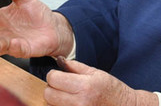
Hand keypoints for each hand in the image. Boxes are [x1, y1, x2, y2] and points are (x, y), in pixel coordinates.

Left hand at [44, 57, 158, 105]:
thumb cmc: (111, 89)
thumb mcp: (95, 72)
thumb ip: (74, 66)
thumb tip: (58, 60)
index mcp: (84, 86)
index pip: (53, 79)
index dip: (53, 75)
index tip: (58, 75)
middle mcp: (80, 102)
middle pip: (48, 94)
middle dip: (52, 88)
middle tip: (61, 86)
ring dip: (55, 100)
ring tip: (67, 96)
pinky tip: (70, 103)